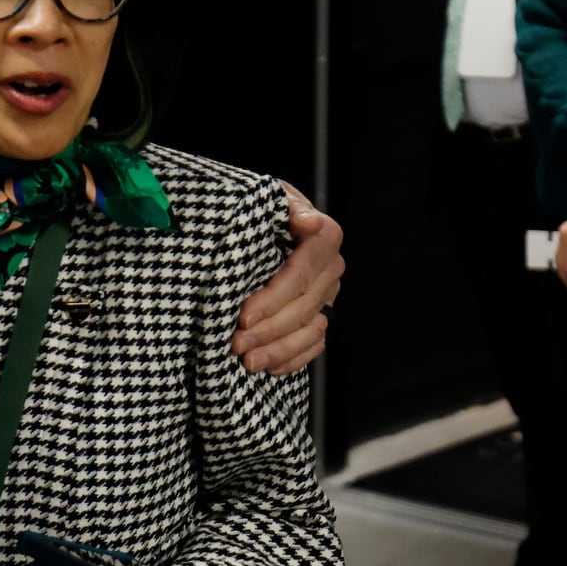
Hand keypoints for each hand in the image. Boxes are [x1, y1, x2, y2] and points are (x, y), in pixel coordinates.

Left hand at [235, 186, 343, 374]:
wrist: (262, 224)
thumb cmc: (260, 210)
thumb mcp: (266, 199)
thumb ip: (282, 208)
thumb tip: (308, 223)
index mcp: (322, 237)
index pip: (300, 274)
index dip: (273, 298)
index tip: (244, 316)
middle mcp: (330, 268)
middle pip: (303, 307)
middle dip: (268, 329)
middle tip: (235, 343)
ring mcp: (328, 295)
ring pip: (310, 330)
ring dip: (278, 349)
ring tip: (247, 362)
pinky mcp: (321, 315)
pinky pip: (314, 345)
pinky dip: (291, 359)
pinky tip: (267, 366)